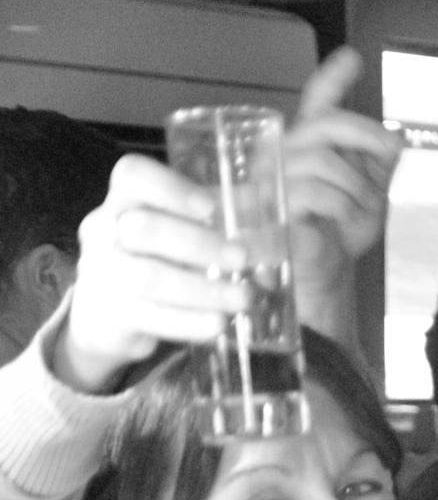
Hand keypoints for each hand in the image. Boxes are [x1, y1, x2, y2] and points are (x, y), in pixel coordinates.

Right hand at [58, 156, 247, 391]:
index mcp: (125, 198)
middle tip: (244, 258)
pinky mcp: (111, 312)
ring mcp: (102, 270)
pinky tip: (219, 324)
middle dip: (200, 244)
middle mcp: (105, 228)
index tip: (212, 207)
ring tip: (244, 298)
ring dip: (203, 289)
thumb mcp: (178, 232)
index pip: (133, 175)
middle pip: (145, 228)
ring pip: (148, 276)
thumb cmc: (157, 258)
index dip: (172, 188)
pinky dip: (189, 322)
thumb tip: (272, 223)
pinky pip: (150, 316)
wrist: (108, 311)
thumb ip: (215, 223)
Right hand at [285, 48, 402, 299]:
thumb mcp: (369, 194)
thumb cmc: (338, 236)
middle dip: (366, 133)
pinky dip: (343, 207)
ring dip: (358, 187)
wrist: (325, 277)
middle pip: (325, 121)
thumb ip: (378, 164)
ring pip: (324, 159)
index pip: (317, 104)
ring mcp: (272, 178)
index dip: (333, 79)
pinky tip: (346, 223)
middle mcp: (284, 154)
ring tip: (364, 212)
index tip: (353, 58)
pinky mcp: (270, 205)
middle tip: (393, 149)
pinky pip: (316, 191)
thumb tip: (396, 136)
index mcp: (309, 146)